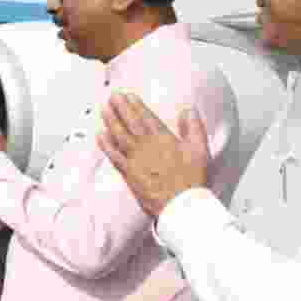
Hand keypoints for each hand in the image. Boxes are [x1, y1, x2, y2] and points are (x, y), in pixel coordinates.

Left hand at [96, 93, 209, 217]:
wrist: (181, 204)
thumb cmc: (192, 179)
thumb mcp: (200, 149)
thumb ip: (194, 126)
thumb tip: (188, 109)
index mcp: (164, 139)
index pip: (147, 118)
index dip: (136, 105)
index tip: (128, 96)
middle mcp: (147, 147)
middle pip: (130, 123)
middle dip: (120, 108)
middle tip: (113, 96)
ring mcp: (136, 160)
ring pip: (119, 136)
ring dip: (110, 121)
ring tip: (104, 109)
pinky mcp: (129, 173)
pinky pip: (114, 156)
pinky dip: (106, 145)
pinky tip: (100, 135)